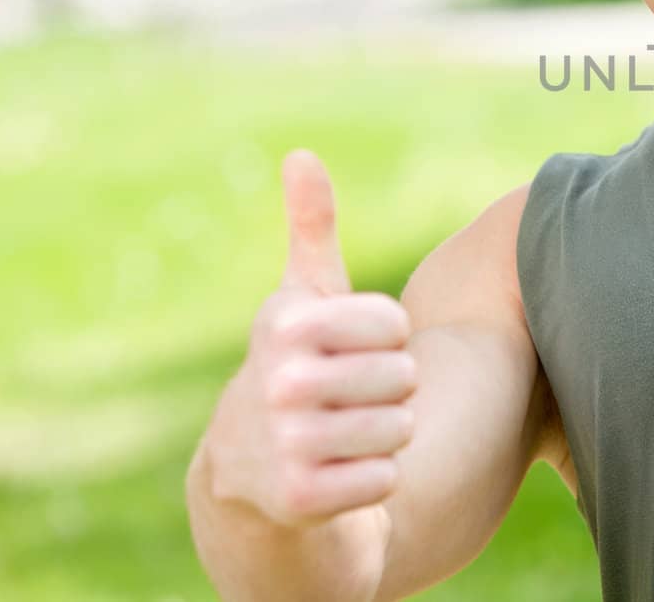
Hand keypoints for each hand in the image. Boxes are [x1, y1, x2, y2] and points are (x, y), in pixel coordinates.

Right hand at [207, 150, 417, 526]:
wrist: (248, 477)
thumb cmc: (297, 367)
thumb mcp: (301, 298)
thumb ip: (311, 228)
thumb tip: (301, 154)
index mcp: (286, 324)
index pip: (396, 324)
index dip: (388, 341)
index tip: (352, 350)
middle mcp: (278, 381)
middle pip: (404, 378)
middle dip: (391, 392)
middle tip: (350, 399)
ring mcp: (285, 442)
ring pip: (402, 429)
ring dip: (386, 436)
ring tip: (345, 434)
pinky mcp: (300, 499)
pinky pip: (388, 478)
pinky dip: (375, 480)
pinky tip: (339, 473)